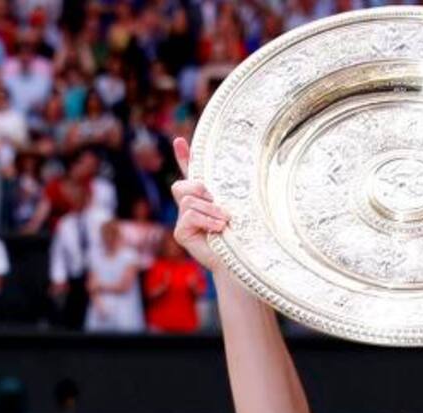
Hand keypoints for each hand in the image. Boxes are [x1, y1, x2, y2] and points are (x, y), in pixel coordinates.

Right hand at [170, 137, 229, 271]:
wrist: (239, 261)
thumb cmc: (242, 235)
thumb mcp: (237, 208)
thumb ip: (230, 193)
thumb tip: (242, 169)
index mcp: (204, 198)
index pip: (190, 173)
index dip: (184, 157)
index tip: (180, 140)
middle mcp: (190, 207)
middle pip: (184, 185)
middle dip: (201, 190)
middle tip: (219, 205)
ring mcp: (183, 220)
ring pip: (189, 200)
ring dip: (210, 210)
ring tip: (224, 222)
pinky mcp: (181, 232)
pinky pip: (189, 215)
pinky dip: (206, 220)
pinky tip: (218, 229)